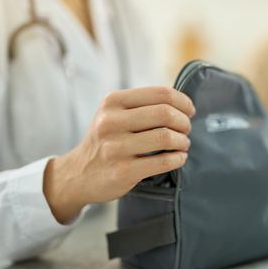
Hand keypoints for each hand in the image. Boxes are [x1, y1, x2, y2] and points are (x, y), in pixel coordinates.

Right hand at [43, 87, 194, 223]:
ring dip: (182, 141)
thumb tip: (182, 102)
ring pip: (165, 137)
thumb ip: (142, 105)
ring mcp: (115, 148)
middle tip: (186, 129)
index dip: (183, 102)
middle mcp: (110, 122)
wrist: (77, 174)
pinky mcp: (122, 171)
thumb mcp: (114, 114)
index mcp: (112, 102)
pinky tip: (179, 158)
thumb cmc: (106, 140)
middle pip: (165, 113)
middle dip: (184, 122)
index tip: (189, 111)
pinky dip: (178, 159)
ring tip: (183, 144)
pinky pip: (162, 162)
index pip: (160, 94)